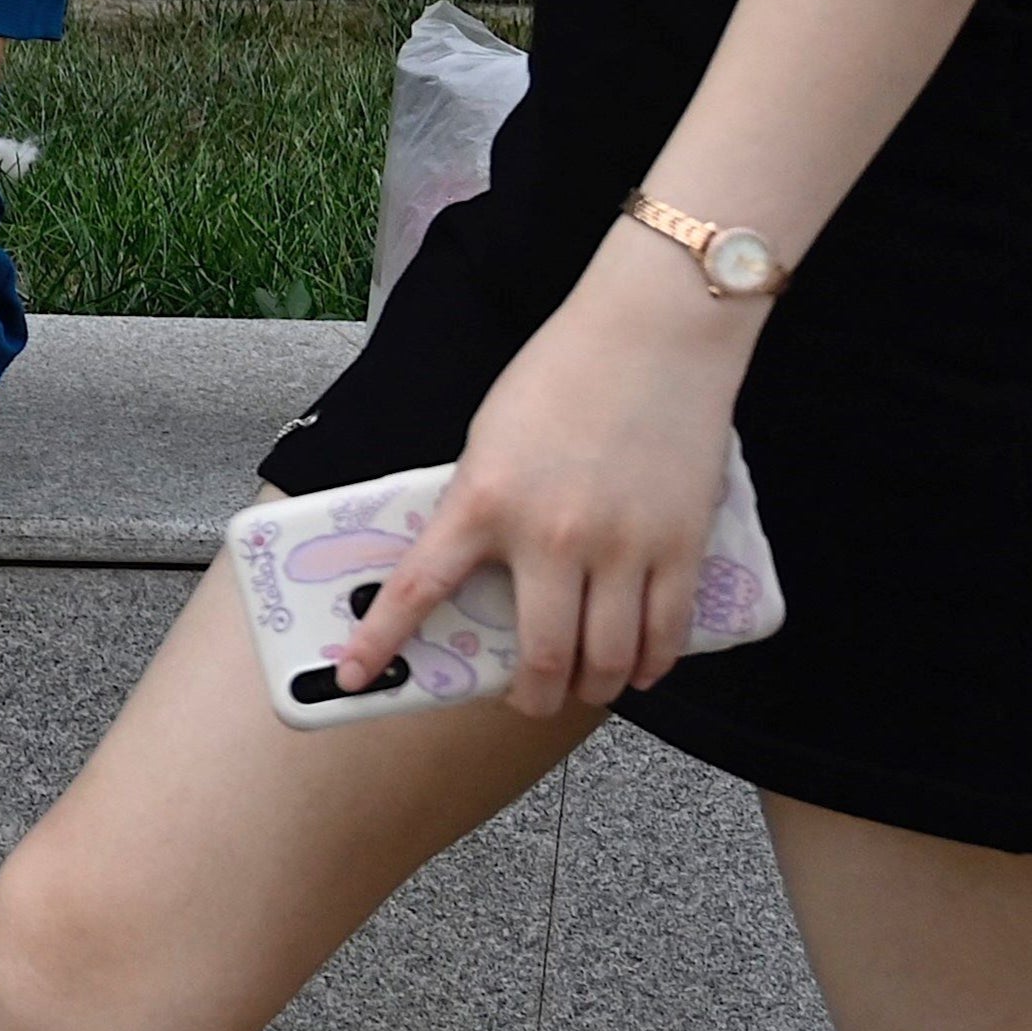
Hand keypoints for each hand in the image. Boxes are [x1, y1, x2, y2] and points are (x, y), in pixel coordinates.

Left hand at [334, 234, 753, 717]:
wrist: (652, 331)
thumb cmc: (562, 373)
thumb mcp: (490, 439)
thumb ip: (480, 505)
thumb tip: (479, 567)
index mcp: (483, 501)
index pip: (418, 591)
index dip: (381, 644)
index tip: (351, 679)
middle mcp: (549, 535)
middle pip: (540, 656)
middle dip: (530, 695)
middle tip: (526, 699)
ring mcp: (620, 545)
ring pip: (606, 658)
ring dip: (592, 688)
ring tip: (583, 687)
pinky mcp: (680, 544)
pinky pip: (665, 632)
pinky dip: (651, 663)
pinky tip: (639, 669)